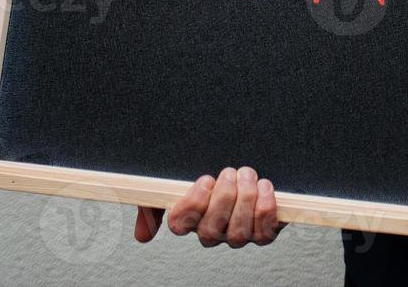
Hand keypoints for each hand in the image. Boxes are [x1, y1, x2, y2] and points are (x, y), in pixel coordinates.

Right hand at [133, 166, 286, 248]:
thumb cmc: (208, 180)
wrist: (242, 171)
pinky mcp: (263, 233)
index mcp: (189, 220)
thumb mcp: (174, 184)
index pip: (180, 224)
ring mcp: (238, 236)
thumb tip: (142, 236)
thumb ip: (153, 203)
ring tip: (247, 176)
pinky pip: (264, 231)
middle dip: (223, 198)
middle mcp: (213, 233)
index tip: (206, 180)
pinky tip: (264, 187)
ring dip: (245, 199)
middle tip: (230, 173)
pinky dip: (266, 208)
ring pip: (238, 232)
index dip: (193, 203)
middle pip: (211, 231)